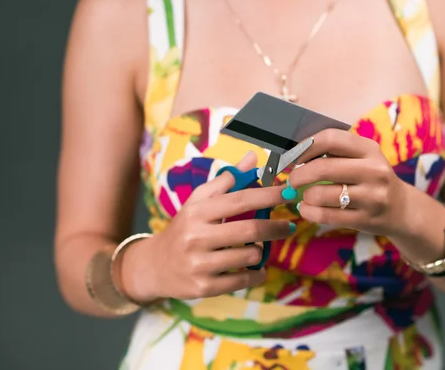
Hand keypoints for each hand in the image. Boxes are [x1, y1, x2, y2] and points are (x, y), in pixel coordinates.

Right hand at [122, 152, 294, 301]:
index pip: (240, 199)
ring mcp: (199, 264)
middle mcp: (196, 236)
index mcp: (197, 211)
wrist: (155, 266)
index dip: (268, 195)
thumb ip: (227, 179)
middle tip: (289, 226)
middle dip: (276, 227)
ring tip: (259, 248)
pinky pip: (243, 280)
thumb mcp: (199, 201)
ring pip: (250, 255)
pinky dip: (257, 274)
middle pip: (250, 229)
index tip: (288, 192)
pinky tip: (257, 268)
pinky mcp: (204, 287)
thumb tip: (253, 158)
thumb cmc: (185, 228)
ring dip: (261, 251)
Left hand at [287, 129, 407, 236]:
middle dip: (299, 174)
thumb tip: (297, 152)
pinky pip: (325, 216)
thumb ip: (336, 152)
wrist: (402, 209)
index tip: (296, 156)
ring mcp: (371, 197)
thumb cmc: (371, 179)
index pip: (331, 139)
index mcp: (369, 149)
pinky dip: (308, 212)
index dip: (307, 146)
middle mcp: (373, 171)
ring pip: (321, 194)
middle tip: (293, 179)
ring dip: (305, 196)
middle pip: (323, 168)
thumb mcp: (363, 158)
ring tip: (306, 196)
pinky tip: (306, 208)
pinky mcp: (365, 219)